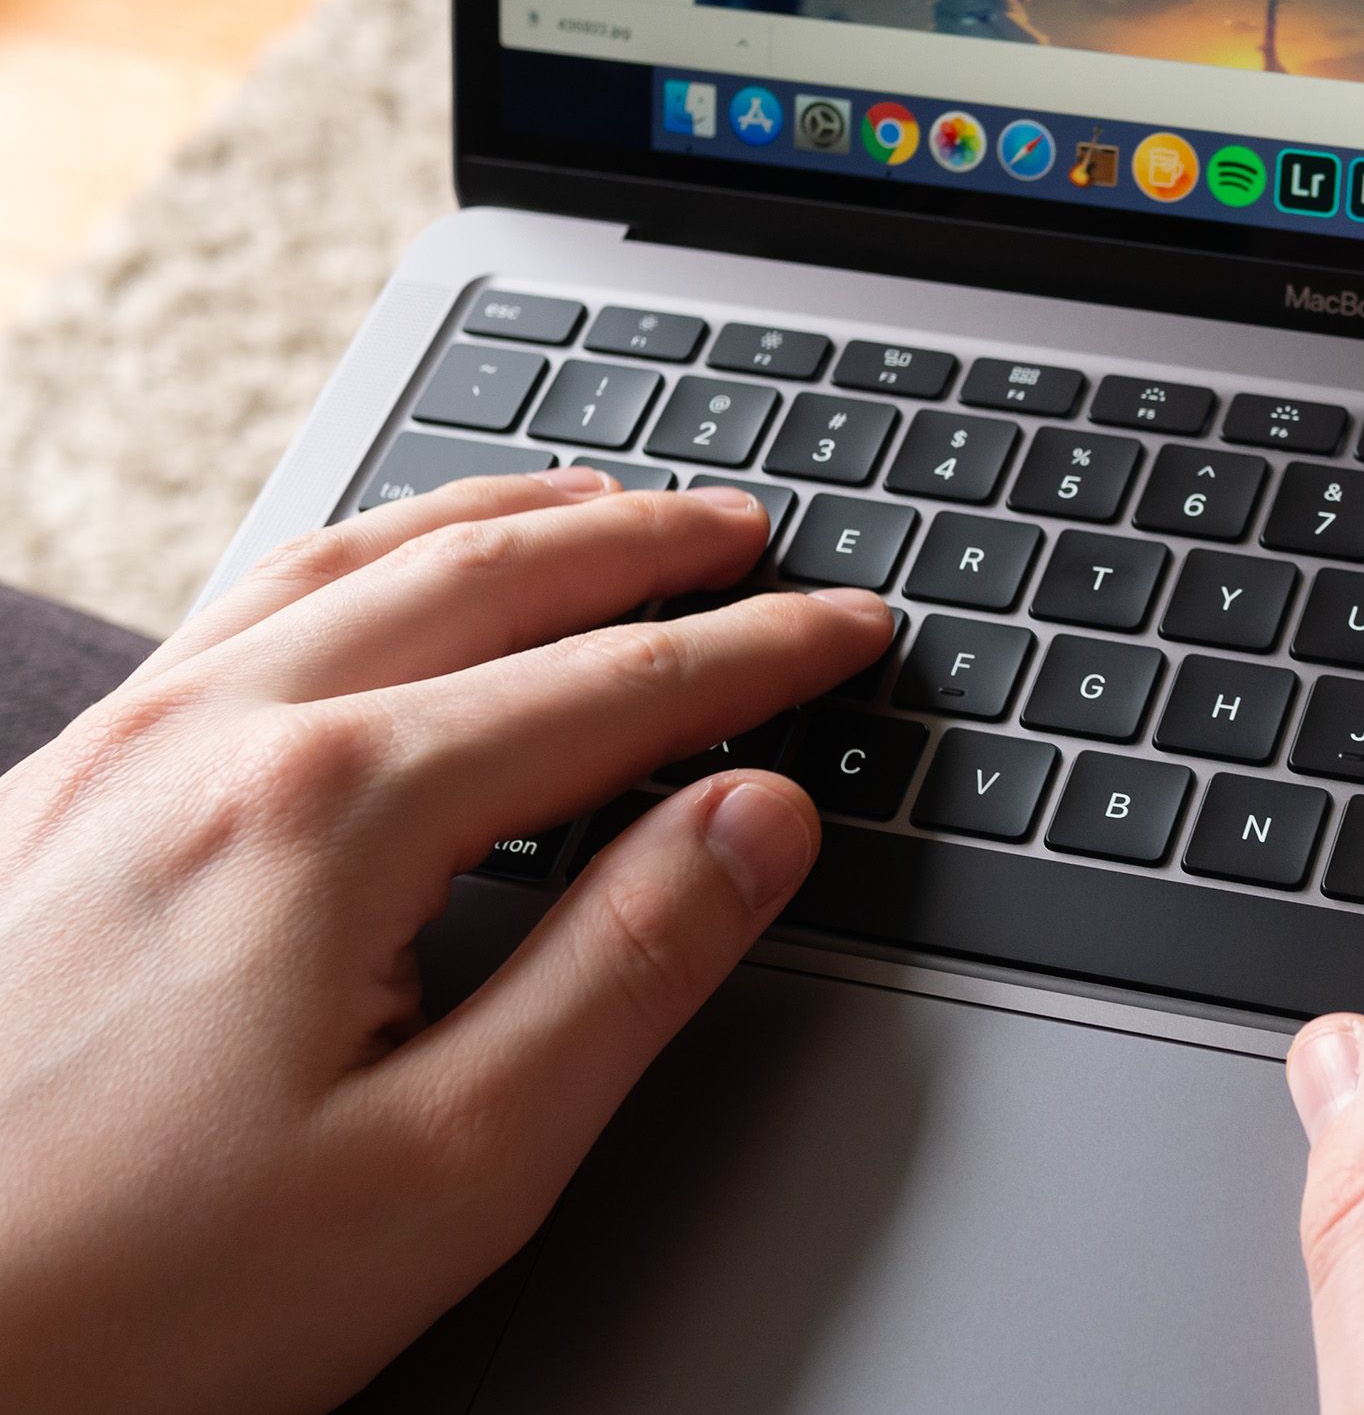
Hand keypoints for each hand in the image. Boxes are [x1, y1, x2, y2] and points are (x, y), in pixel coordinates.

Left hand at [0, 469, 891, 1412]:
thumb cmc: (143, 1297)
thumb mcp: (453, 1164)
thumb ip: (626, 969)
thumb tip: (758, 822)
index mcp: (332, 814)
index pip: (610, 689)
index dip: (754, 653)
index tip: (846, 627)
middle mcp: (214, 739)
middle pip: (480, 578)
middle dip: (640, 543)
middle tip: (746, 532)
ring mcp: (113, 753)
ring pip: (344, 564)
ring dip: (497, 521)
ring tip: (597, 505)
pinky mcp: (50, 797)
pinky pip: (237, 609)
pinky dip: (359, 558)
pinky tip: (378, 580)